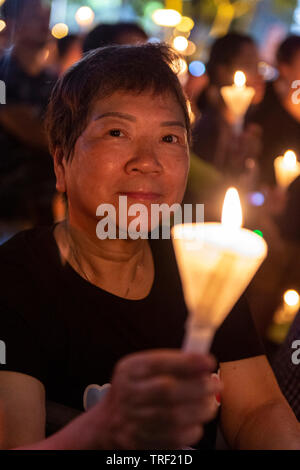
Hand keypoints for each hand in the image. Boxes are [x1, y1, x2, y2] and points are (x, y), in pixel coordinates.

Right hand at [94, 349, 220, 449]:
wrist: (109, 422)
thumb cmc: (137, 388)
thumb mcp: (143, 368)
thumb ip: (169, 363)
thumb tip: (204, 363)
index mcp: (129, 370)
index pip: (157, 363)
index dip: (186, 362)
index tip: (209, 361)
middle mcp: (128, 394)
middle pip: (166, 391)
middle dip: (198, 387)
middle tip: (216, 384)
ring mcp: (132, 420)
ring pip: (172, 417)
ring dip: (199, 409)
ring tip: (211, 403)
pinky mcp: (141, 442)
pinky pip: (172, 439)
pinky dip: (192, 430)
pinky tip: (198, 422)